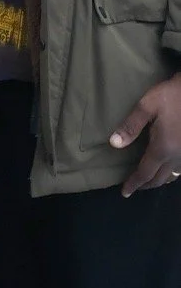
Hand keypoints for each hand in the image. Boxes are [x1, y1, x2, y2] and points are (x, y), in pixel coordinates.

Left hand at [109, 72, 180, 197]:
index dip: (134, 183)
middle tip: (134, 187)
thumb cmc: (172, 95)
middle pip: (159, 179)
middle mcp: (176, 156)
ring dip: (159, 180)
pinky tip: (166, 168)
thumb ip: (131, 125)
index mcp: (163, 148)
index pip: (145, 173)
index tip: (125, 192)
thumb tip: (113, 144)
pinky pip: (180, 169)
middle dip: (145, 185)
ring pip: (172, 176)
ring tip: (148, 179)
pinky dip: (170, 174)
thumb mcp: (147, 105)